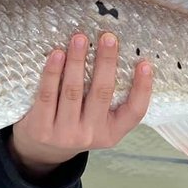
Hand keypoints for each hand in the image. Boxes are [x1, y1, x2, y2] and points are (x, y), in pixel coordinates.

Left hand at [9, 32, 151, 180]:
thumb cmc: (76, 125)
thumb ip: (109, 99)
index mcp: (111, 133)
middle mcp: (90, 135)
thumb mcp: (99, 122)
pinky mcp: (41, 128)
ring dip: (77, 61)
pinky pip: (48, 95)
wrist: (42, 151)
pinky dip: (53, 72)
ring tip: (80, 38)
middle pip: (102, 93)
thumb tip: (116, 55)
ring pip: (73, 91)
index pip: (134, 112)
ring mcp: (65, 134)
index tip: (145, 63)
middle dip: (106, 62)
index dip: (142, 88)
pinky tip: (57, 54)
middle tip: (108, 37)